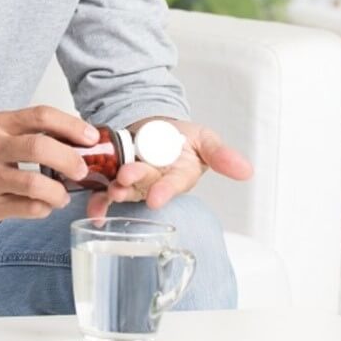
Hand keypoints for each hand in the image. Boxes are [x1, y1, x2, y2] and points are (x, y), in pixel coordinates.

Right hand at [0, 106, 98, 224]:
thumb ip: (24, 132)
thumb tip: (73, 139)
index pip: (41, 116)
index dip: (72, 126)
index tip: (91, 138)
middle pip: (41, 148)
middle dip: (70, 160)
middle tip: (82, 170)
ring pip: (35, 184)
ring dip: (58, 192)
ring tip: (61, 195)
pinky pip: (27, 208)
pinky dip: (43, 208)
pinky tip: (42, 206)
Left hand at [85, 118, 252, 219]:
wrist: (156, 130)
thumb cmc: (182, 139)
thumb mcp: (204, 139)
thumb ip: (221, 155)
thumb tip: (247, 170)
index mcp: (178, 176)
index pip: (172, 185)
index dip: (164, 191)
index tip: (156, 198)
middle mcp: (156, 183)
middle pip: (144, 186)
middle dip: (135, 183)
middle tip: (125, 178)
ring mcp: (134, 183)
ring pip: (125, 190)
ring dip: (116, 191)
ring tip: (110, 188)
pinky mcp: (115, 179)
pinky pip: (104, 194)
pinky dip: (98, 203)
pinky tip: (93, 210)